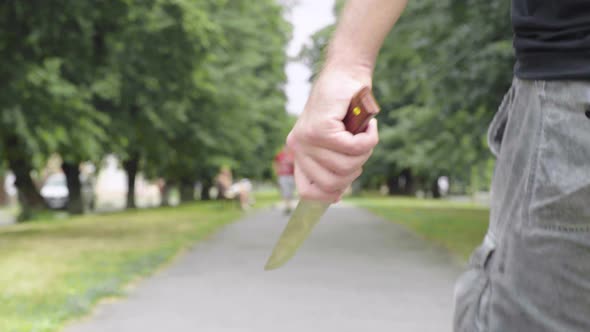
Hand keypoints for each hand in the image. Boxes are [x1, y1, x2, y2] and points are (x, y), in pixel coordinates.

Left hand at [287, 68, 378, 202]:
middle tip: (360, 147)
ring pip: (346, 166)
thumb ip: (334, 165)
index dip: (328, 195)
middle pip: (333, 183)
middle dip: (355, 170)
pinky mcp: (320, 129)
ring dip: (364, 151)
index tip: (343, 188)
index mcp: (299, 152)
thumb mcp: (337, 141)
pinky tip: (369, 125)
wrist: (346, 72)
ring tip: (364, 132)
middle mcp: (298, 147)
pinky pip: (353, 148)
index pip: (306, 191)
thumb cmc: (346, 107)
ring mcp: (307, 139)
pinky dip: (369, 138)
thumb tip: (336, 196)